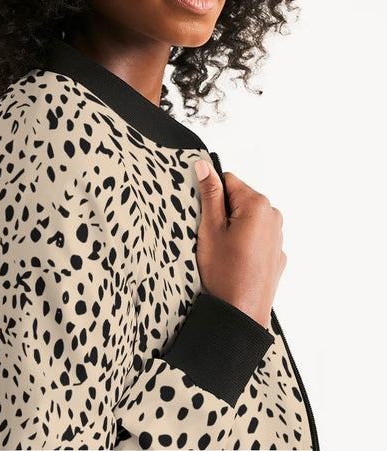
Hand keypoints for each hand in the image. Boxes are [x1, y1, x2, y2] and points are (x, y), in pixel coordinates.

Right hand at [194, 160, 286, 328]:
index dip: (212, 196)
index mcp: (257, 205)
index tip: (206, 216)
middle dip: (224, 212)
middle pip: (239, 198)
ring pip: (247, 218)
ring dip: (234, 227)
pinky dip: (244, 242)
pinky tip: (235, 260)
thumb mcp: (210, 229)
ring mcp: (277, 236)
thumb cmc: (225, 274)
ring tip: (224, 251)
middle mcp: (273, 216)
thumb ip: (210, 193)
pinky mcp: (276, 253)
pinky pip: (256, 236)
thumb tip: (204, 167)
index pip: (228, 180)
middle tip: (214, 237)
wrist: (241, 314)